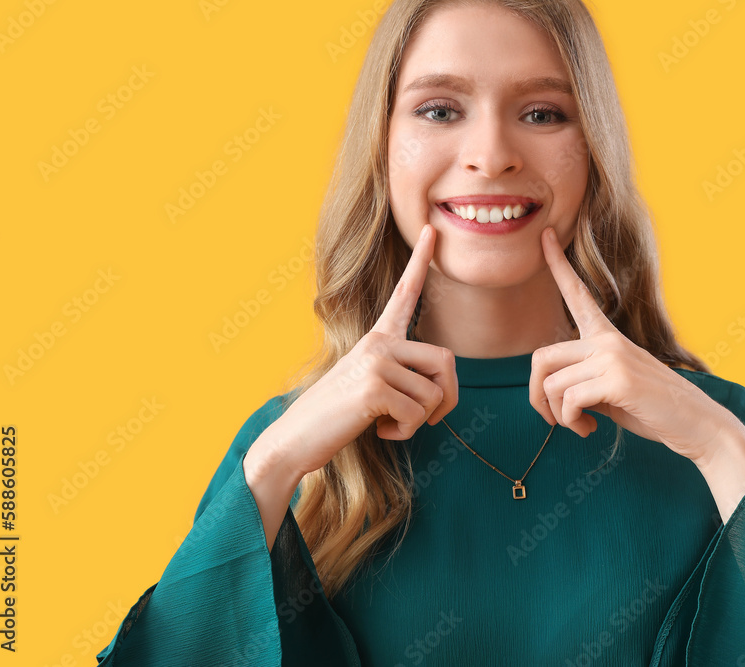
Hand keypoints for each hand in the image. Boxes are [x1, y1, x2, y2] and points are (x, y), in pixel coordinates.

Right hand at [260, 223, 458, 476]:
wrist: (296, 438)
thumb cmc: (339, 416)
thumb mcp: (373, 385)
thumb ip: (404, 374)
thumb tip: (443, 384)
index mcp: (378, 337)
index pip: (405, 293)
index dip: (420, 261)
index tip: (430, 229)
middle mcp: (379, 342)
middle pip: (447, 361)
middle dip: (448, 399)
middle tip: (427, 419)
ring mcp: (375, 362)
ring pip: (435, 394)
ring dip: (420, 421)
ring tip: (388, 422)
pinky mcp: (374, 387)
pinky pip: (418, 414)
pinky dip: (405, 432)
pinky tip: (380, 431)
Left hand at [528, 227, 744, 466]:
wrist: (696, 424)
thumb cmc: (651, 408)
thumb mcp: (611, 388)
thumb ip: (582, 380)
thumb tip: (548, 391)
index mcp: (607, 336)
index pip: (577, 293)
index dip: (557, 264)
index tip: (545, 234)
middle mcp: (607, 340)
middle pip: (540, 356)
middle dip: (536, 395)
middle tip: (552, 419)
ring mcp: (613, 357)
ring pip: (551, 383)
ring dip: (557, 415)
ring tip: (578, 426)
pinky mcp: (618, 379)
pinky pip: (569, 400)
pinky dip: (571, 421)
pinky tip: (589, 429)